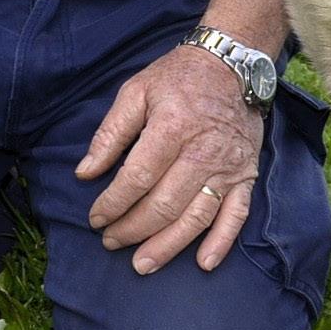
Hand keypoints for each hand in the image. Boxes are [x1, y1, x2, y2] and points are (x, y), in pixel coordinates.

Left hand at [76, 45, 264, 274]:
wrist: (231, 66)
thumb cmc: (177, 78)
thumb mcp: (135, 92)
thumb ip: (110, 133)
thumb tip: (85, 172)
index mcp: (171, 128)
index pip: (137, 179)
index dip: (113, 203)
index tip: (95, 218)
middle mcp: (201, 153)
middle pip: (164, 204)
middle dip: (132, 229)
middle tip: (110, 242)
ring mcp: (227, 168)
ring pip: (196, 218)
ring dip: (167, 246)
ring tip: (142, 263)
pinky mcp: (246, 176)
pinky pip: (236, 216)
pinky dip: (222, 243)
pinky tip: (203, 264)